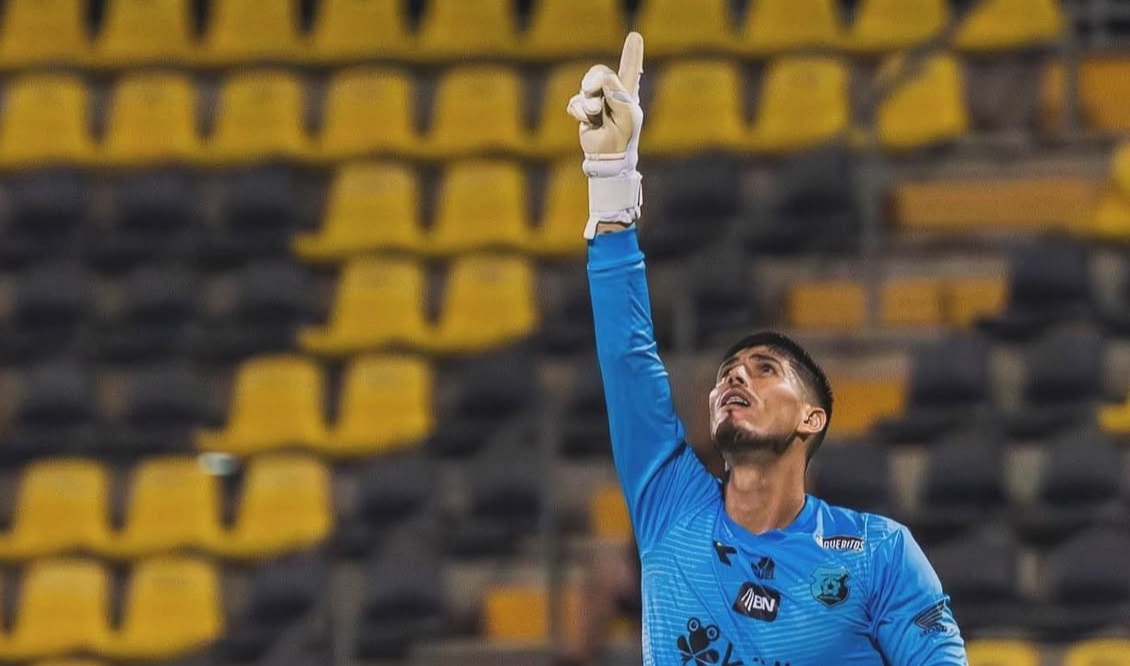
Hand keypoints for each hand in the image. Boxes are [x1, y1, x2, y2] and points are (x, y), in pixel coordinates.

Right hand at [568, 32, 644, 238]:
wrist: (607, 157)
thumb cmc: (623, 138)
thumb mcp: (627, 117)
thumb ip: (619, 96)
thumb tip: (606, 78)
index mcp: (628, 93)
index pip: (630, 68)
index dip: (632, 52)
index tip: (635, 36)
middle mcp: (612, 94)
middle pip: (600, 72)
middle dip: (594, 79)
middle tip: (593, 88)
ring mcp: (596, 101)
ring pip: (585, 87)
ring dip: (588, 100)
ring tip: (595, 114)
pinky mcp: (583, 111)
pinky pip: (575, 102)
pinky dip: (579, 110)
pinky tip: (586, 121)